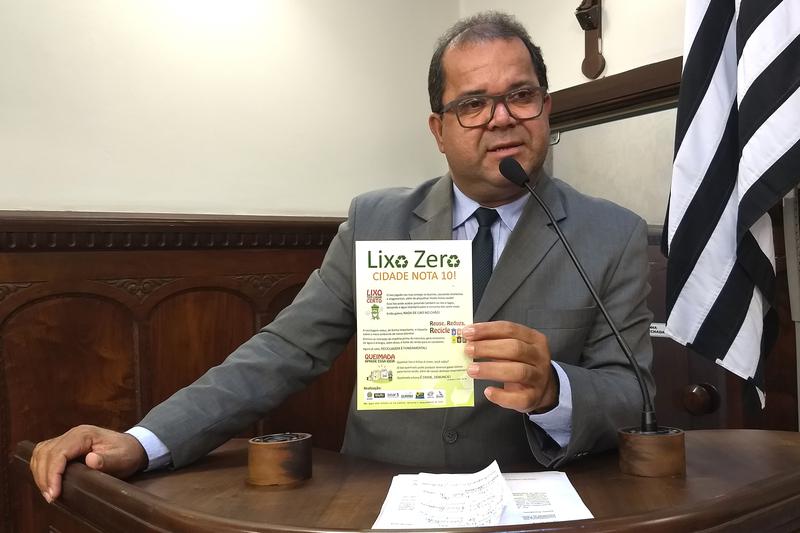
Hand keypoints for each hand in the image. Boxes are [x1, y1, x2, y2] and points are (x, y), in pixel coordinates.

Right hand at [30, 425, 146, 502]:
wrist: (133, 447)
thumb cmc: (127, 453)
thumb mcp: (121, 458)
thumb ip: (106, 460)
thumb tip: (90, 460)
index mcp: (84, 435)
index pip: (60, 452)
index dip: (53, 473)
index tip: (54, 492)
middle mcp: (72, 434)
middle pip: (47, 453)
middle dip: (45, 476)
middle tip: (50, 497)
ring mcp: (67, 438)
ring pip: (41, 452)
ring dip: (40, 473)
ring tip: (47, 492)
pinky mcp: (65, 445)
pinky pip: (44, 454)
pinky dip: (40, 467)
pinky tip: (45, 481)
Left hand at [463, 321, 557, 412]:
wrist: (543, 388)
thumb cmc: (522, 363)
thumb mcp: (513, 347)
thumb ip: (495, 342)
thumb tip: (468, 340)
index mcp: (534, 339)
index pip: (510, 329)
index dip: (487, 330)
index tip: (467, 332)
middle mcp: (539, 357)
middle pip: (515, 349)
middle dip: (488, 348)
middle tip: (468, 350)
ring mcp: (538, 378)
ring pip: (518, 372)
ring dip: (491, 370)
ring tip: (471, 369)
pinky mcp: (533, 397)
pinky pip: (518, 398)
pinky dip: (501, 396)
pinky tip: (488, 391)